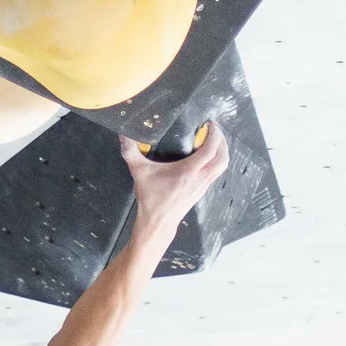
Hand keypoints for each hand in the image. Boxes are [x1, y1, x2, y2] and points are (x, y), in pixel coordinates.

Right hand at [119, 118, 229, 240]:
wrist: (158, 222)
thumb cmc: (151, 197)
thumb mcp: (139, 172)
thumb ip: (130, 152)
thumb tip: (123, 134)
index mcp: (188, 171)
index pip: (210, 150)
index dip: (214, 135)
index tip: (210, 123)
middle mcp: (200, 178)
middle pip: (223, 158)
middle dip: (222, 141)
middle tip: (213, 129)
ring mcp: (203, 185)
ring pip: (222, 166)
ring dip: (221, 151)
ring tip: (212, 140)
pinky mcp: (202, 190)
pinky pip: (216, 172)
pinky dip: (216, 161)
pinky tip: (206, 156)